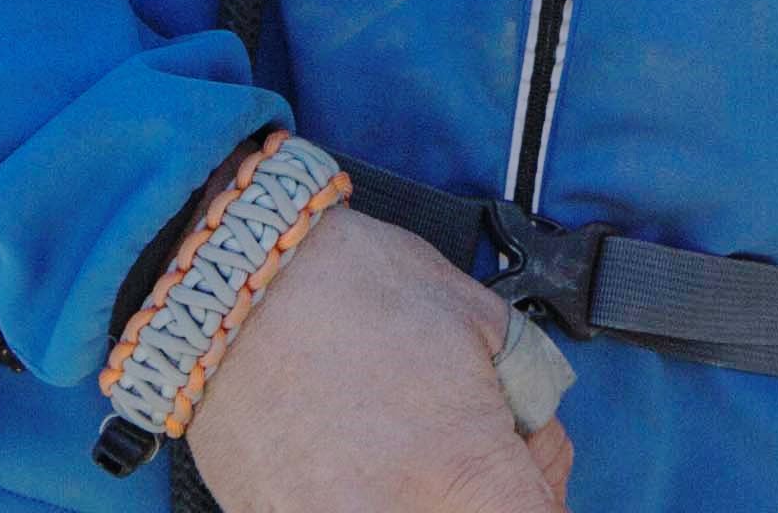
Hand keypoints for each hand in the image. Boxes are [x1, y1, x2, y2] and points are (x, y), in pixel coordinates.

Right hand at [177, 204, 574, 510]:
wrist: (234, 285)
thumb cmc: (354, 286)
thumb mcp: (482, 318)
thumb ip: (528, 390)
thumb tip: (534, 430)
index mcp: (465, 469)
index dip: (543, 486)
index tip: (529, 466)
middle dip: (491, 494)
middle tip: (482, 444)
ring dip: (427, 497)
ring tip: (410, 449)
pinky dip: (365, 495)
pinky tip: (358, 458)